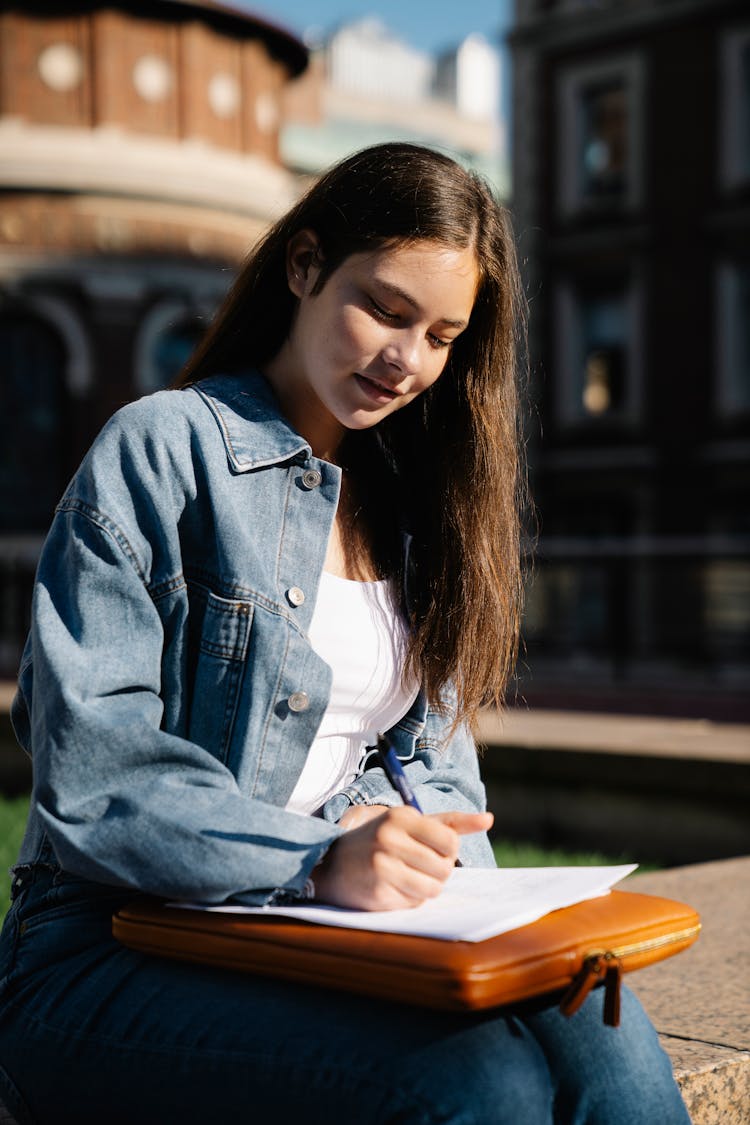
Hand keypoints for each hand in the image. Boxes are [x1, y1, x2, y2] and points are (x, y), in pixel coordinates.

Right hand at [312, 807, 493, 910]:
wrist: (332, 863)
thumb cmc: (381, 840)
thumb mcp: (411, 823)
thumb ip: (450, 822)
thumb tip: (489, 819)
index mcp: (401, 816)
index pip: (451, 841)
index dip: (449, 852)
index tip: (434, 850)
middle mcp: (389, 838)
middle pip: (444, 868)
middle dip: (438, 872)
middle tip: (419, 866)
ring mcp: (381, 866)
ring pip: (432, 889)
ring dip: (426, 888)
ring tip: (408, 877)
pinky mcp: (377, 892)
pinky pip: (413, 903)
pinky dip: (409, 899)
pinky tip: (393, 888)